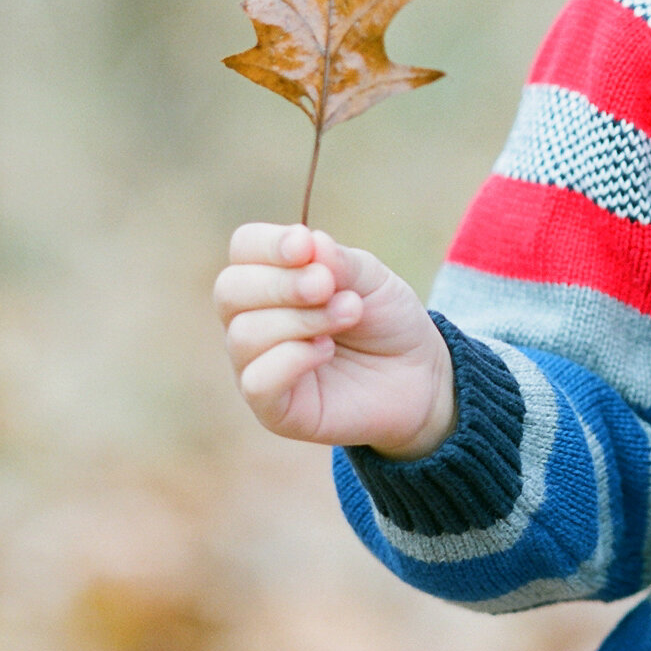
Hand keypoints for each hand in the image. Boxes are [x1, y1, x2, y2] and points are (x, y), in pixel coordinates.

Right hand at [215, 222, 455, 457]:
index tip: (305, 245)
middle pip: (230, 290)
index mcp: (272, 279)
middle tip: (328, 286)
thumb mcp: (372, 279)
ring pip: (244, 334)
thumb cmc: (386, 322)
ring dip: (302, 319)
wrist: (419, 377)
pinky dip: (293, 359)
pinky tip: (327, 351)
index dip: (267, 243)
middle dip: (282, 283)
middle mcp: (252, 321)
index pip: (244, 249)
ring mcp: (258, 366)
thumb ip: (338, 261)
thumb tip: (306, 241)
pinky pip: (257, 381)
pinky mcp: (273, 409)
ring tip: (348, 315)